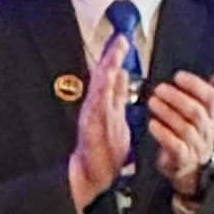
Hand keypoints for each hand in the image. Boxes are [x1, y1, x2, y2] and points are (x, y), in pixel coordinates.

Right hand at [65, 31, 134, 211]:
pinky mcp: (92, 124)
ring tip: (115, 52)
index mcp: (104, 103)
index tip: (123, 41)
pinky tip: (108, 77)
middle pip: (103, 75)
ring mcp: (93, 114)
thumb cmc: (103, 151)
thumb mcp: (116, 118)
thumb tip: (123, 76)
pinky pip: (98, 102)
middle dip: (112, 56)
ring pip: (100, 85)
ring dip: (108, 67)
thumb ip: (118, 96)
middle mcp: (96, 106)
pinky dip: (103, 88)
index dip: (116, 58)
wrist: (89, 174)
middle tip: (120, 39)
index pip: (110, 76)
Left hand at [145, 70, 213, 199]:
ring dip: (167, 113)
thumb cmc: (196, 132)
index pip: (211, 98)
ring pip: (185, 128)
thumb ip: (213, 91)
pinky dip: (163, 134)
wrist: (192, 167)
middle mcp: (208, 130)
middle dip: (177, 98)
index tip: (178, 76)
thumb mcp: (207, 112)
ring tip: (153, 101)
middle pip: (196, 112)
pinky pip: (175, 146)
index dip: (195, 85)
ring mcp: (196, 146)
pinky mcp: (183, 159)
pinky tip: (152, 124)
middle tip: (159, 89)